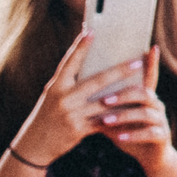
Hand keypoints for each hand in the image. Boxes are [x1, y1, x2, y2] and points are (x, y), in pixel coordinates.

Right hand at [10, 34, 150, 168]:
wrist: (33, 146)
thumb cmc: (46, 116)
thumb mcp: (52, 96)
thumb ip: (69, 83)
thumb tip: (89, 64)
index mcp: (55, 87)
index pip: (69, 62)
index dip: (80, 46)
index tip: (91, 30)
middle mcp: (63, 99)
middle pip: (96, 81)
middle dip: (120, 70)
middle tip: (138, 61)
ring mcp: (71, 115)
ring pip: (105, 101)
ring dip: (126, 94)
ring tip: (143, 86)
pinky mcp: (78, 130)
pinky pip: (104, 120)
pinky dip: (119, 115)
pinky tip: (133, 109)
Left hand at [99, 49, 176, 172]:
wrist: (150, 156)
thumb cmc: (130, 132)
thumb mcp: (117, 116)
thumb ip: (104, 104)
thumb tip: (80, 88)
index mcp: (145, 96)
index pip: (147, 75)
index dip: (150, 62)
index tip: (149, 48)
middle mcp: (155, 105)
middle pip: (143, 92)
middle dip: (123, 94)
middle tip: (103, 99)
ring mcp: (161, 120)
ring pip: (146, 112)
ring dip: (124, 115)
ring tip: (105, 120)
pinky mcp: (162, 136)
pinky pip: (150, 133)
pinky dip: (134, 134)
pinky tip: (120, 137)